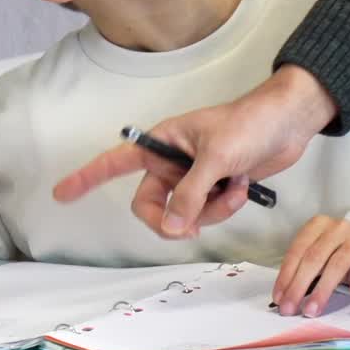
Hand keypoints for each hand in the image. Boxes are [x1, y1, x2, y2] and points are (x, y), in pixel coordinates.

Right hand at [53, 65, 337, 237]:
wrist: (288, 123)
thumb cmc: (249, 123)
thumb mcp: (216, 158)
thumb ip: (190, 194)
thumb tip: (171, 226)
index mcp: (161, 142)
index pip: (113, 162)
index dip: (86, 178)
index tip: (61, 194)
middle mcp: (172, 161)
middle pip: (149, 205)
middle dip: (171, 218)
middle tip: (188, 226)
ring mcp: (194, 176)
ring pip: (183, 214)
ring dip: (210, 210)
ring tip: (233, 187)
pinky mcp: (215, 188)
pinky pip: (208, 213)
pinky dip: (226, 207)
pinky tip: (242, 186)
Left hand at [272, 216, 349, 316]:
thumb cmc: (336, 254)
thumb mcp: (317, 257)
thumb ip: (301, 271)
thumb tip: (282, 297)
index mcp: (318, 225)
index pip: (298, 250)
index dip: (286, 275)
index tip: (279, 298)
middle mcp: (338, 227)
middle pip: (314, 258)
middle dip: (299, 286)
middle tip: (290, 309)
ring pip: (338, 264)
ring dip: (323, 290)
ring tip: (312, 309)